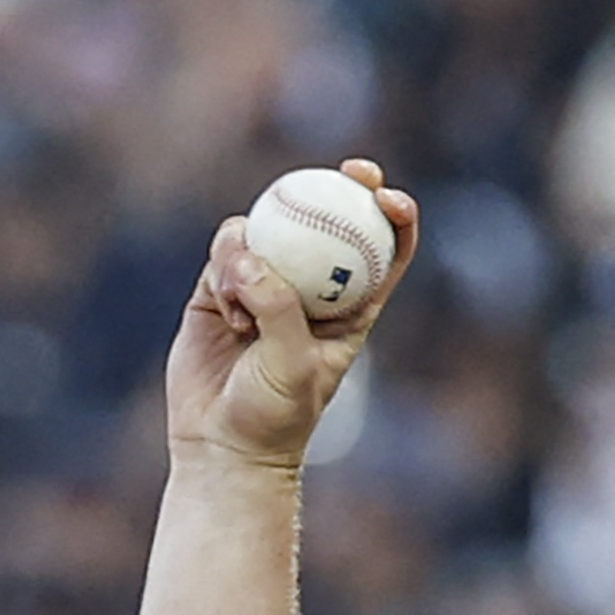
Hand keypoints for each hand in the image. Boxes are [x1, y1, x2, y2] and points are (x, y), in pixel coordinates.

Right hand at [166, 158, 418, 474]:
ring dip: (257, 249)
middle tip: (351, 170)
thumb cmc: (274, 416)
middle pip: (332, 221)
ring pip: (269, 231)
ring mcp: (265, 283)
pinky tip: (227, 307)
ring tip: (245, 302)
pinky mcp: (221, 288)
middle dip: (344, 185)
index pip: (384, 252)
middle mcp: (311, 290)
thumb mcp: (292, 364)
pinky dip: (225, 266)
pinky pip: (227, 251)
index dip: (393, 215)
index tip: (388, 196)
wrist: (221, 444)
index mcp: (351, 310)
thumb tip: (253, 257)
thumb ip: (278, 308)